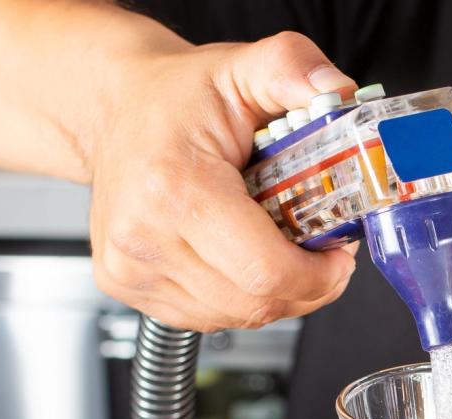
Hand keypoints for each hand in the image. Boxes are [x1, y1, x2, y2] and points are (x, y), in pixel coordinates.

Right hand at [88, 31, 358, 331]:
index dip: (317, 277)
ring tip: (280, 253)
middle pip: (255, 303)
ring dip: (273, 297)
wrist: (113, 110)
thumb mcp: (241, 69)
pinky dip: (239, 300)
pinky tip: (241, 264)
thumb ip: (293, 68)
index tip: (337, 257)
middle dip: (305, 288)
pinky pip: (208, 318)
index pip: (265, 271)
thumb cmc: (174, 99)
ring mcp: (130, 267)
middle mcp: (144, 234)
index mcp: (175, 186)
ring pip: (235, 318)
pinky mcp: (127, 285)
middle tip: (320, 257)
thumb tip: (338, 90)